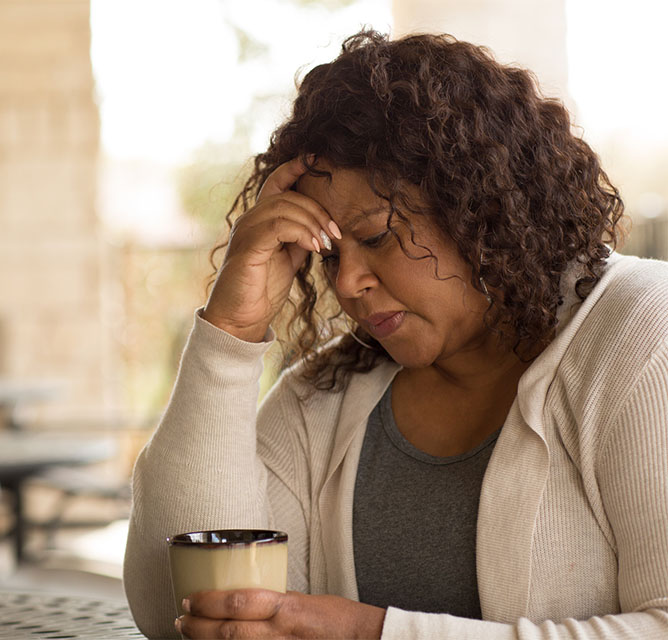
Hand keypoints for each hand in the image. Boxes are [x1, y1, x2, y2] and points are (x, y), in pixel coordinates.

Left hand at [175, 589, 385, 638]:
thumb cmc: (336, 618)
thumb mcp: (303, 599)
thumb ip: (276, 600)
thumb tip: (250, 596)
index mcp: (285, 608)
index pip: (239, 602)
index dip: (209, 602)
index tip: (191, 598)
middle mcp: (279, 633)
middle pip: (228, 632)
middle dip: (198, 627)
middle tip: (181, 619)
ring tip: (189, 634)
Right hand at [202, 157, 339, 341]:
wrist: (241, 320)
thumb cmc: (262, 290)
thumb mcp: (288, 259)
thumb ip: (299, 239)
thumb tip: (321, 227)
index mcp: (260, 220)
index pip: (276, 182)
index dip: (296, 167)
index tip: (319, 159)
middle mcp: (249, 220)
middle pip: (287, 196)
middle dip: (317, 210)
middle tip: (336, 233)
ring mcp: (246, 232)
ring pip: (283, 207)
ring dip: (312, 223)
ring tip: (326, 244)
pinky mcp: (248, 248)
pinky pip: (278, 226)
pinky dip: (301, 233)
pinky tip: (314, 249)